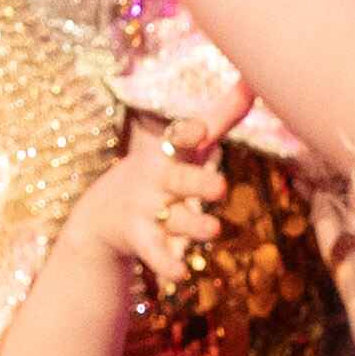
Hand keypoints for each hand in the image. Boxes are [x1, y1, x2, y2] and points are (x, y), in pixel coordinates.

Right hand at [54, 89, 244, 300]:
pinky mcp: (143, 242)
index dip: (188, 133)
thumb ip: (220, 116)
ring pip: (175, 219)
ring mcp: (148, 211)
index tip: (201, 130)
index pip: (177, 139)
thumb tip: (253, 82)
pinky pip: (156, 254)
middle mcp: (157, 180)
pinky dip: (167, 264)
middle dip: (198, 183)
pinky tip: (180, 274)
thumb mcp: (184, 145)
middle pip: (180, 180)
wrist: (101, 216)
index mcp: (168, 153)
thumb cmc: (158, 171)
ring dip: (193, 226)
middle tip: (220, 187)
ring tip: (213, 230)